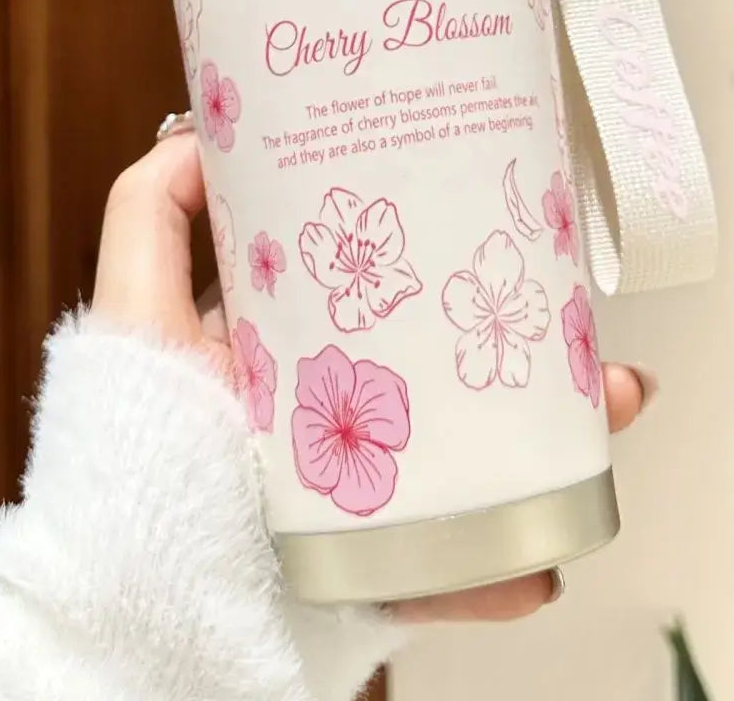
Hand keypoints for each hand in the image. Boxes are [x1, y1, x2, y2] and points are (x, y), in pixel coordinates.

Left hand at [92, 133, 652, 623]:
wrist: (132, 600)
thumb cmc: (128, 447)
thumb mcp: (135, 310)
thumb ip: (150, 214)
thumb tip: (200, 132)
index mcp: (294, 352)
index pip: (382, 291)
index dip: (443, 260)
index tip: (500, 231)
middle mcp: (335, 417)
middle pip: (449, 370)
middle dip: (528, 352)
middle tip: (583, 338)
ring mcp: (365, 494)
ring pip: (479, 460)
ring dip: (554, 442)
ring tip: (606, 410)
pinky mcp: (375, 568)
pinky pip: (455, 567)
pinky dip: (502, 567)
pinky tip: (541, 559)